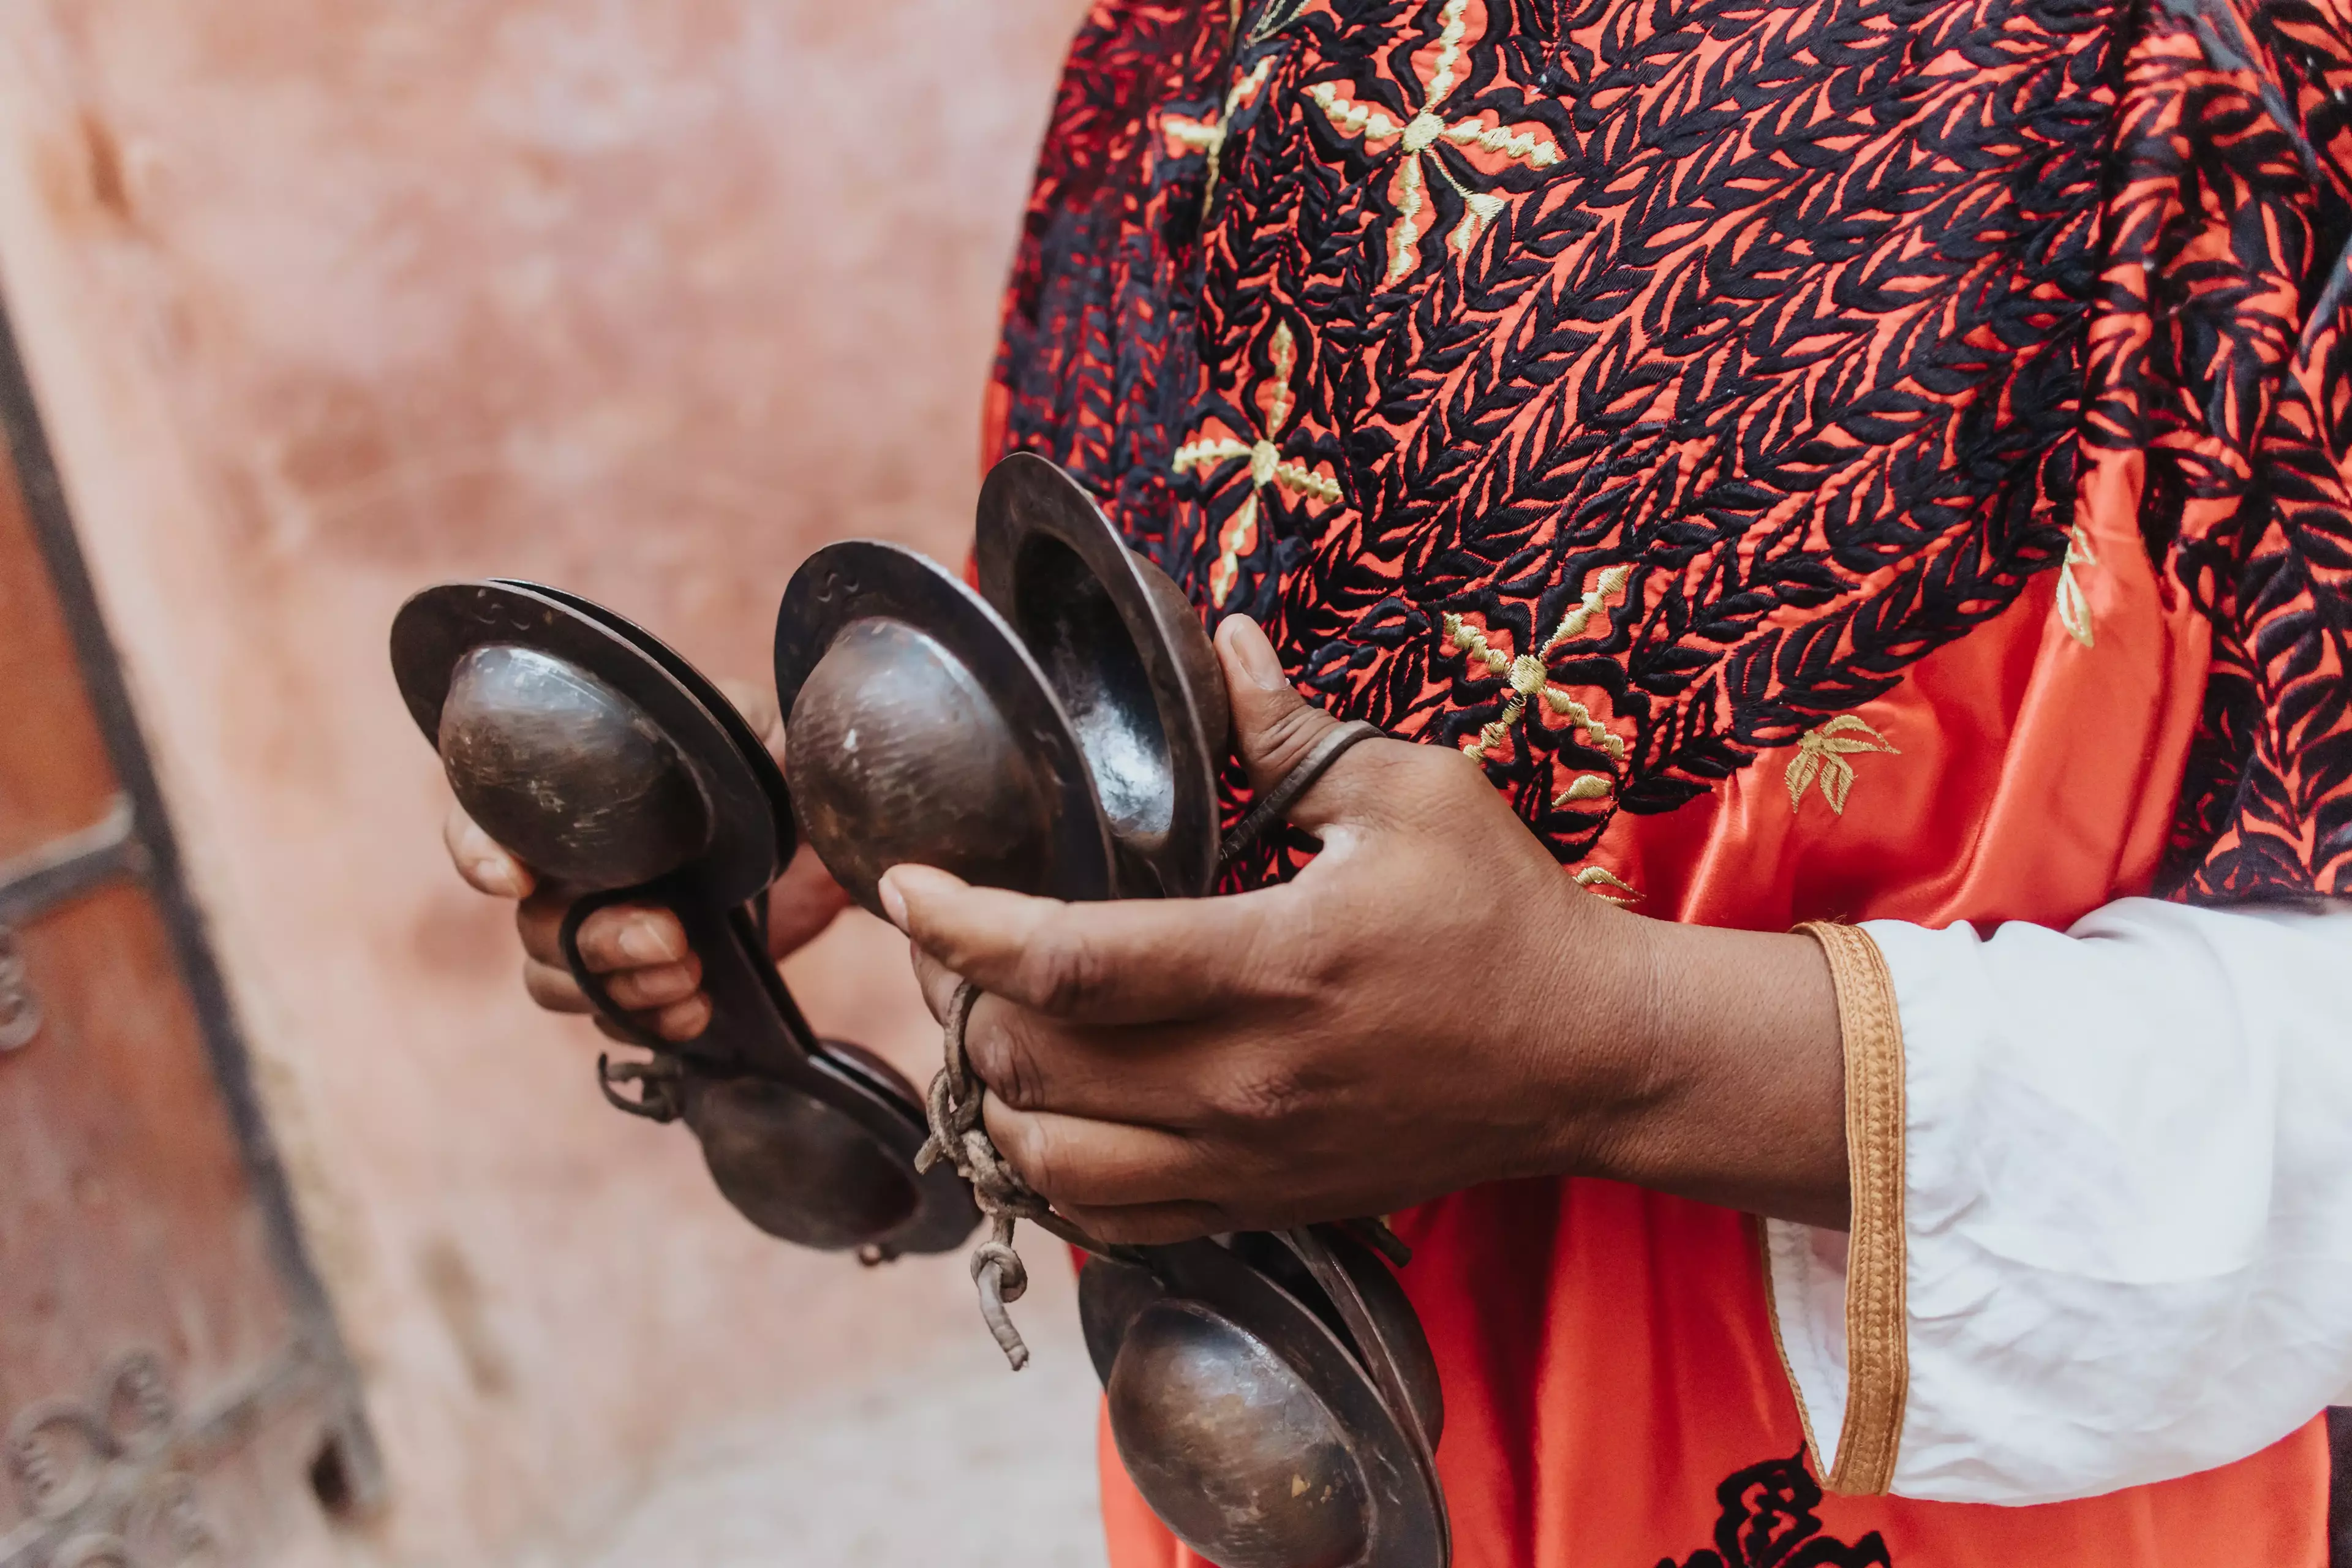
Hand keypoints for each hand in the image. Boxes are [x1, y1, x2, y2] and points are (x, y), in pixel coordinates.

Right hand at [444, 678, 850, 1042]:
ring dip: (617, 989)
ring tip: (690, 970)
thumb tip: (761, 741)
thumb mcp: (760, 731)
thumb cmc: (761, 774)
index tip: (515, 879)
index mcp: (574, 804)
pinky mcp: (639, 983)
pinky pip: (611, 1021)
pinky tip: (697, 1008)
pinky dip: (647, 1023)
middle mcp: (569, 873)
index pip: (482, 822)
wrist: (810, 846)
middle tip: (670, 933)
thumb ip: (750, 724)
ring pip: (557, 982)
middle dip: (594, 940)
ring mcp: (599, 935)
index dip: (478, 853)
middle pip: (534, 926)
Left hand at [883, 616, 1846, 1245]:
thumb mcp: (1414, 793)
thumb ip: (1292, 730)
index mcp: (1278, 964)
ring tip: (992, 1031)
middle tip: (951, 945)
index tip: (906, 887)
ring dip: (993, 1098)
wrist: (1593, 1060)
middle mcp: (1248, 1081)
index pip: (1070, 961)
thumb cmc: (1506, 916)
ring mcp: (1251, 1159)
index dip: (961, 925)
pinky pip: (1111, 1225)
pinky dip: (1051, 1180)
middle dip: (960, 1001)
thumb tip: (1220, 645)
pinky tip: (1050, 1119)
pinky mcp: (1264, 1205)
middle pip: (1032, 1066)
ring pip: (1049, 1166)